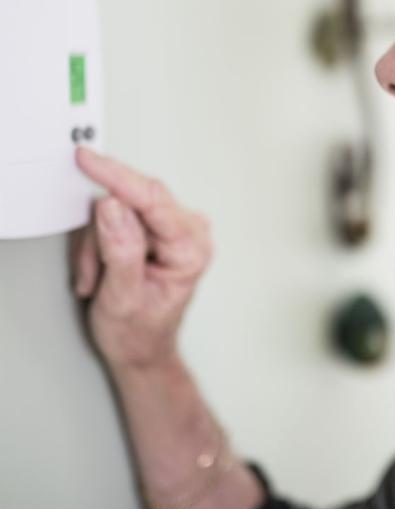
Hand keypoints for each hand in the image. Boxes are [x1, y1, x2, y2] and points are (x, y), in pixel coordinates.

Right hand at [70, 146, 213, 372]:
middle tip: (95, 272)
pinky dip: (100, 244)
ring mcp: (174, 226)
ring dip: (98, 246)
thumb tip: (112, 206)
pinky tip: (104, 270)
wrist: (142, 349)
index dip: (117, 176)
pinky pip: (117, 217)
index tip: (88, 160)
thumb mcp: (122, 298)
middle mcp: (190, 231)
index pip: (153, 199)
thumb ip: (119, 250)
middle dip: (101, 237)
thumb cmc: (140, 332)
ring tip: (101, 279)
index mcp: (192, 248)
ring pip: (118, 210)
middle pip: (133, 201)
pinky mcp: (157, 226)